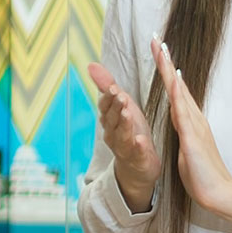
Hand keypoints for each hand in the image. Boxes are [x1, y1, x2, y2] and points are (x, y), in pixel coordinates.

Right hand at [86, 61, 160, 214]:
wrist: (136, 167)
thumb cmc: (130, 132)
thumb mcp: (121, 106)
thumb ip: (107, 86)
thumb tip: (91, 65)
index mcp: (109, 120)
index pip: (105, 107)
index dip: (108, 98)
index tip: (113, 88)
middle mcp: (113, 134)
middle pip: (111, 120)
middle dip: (115, 108)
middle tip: (120, 96)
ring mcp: (124, 148)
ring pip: (121, 135)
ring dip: (124, 124)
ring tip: (128, 114)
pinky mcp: (138, 159)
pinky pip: (136, 153)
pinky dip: (138, 147)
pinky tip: (140, 141)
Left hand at [151, 39, 231, 218]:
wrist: (219, 193)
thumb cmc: (202, 174)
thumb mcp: (188, 147)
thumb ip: (184, 131)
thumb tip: (180, 119)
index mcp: (189, 121)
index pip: (175, 90)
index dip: (166, 70)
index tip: (158, 51)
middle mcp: (193, 118)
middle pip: (176, 84)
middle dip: (166, 62)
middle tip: (156, 39)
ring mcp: (194, 127)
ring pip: (180, 93)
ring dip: (170, 72)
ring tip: (162, 51)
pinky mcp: (193, 139)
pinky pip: (184, 115)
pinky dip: (179, 97)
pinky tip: (174, 82)